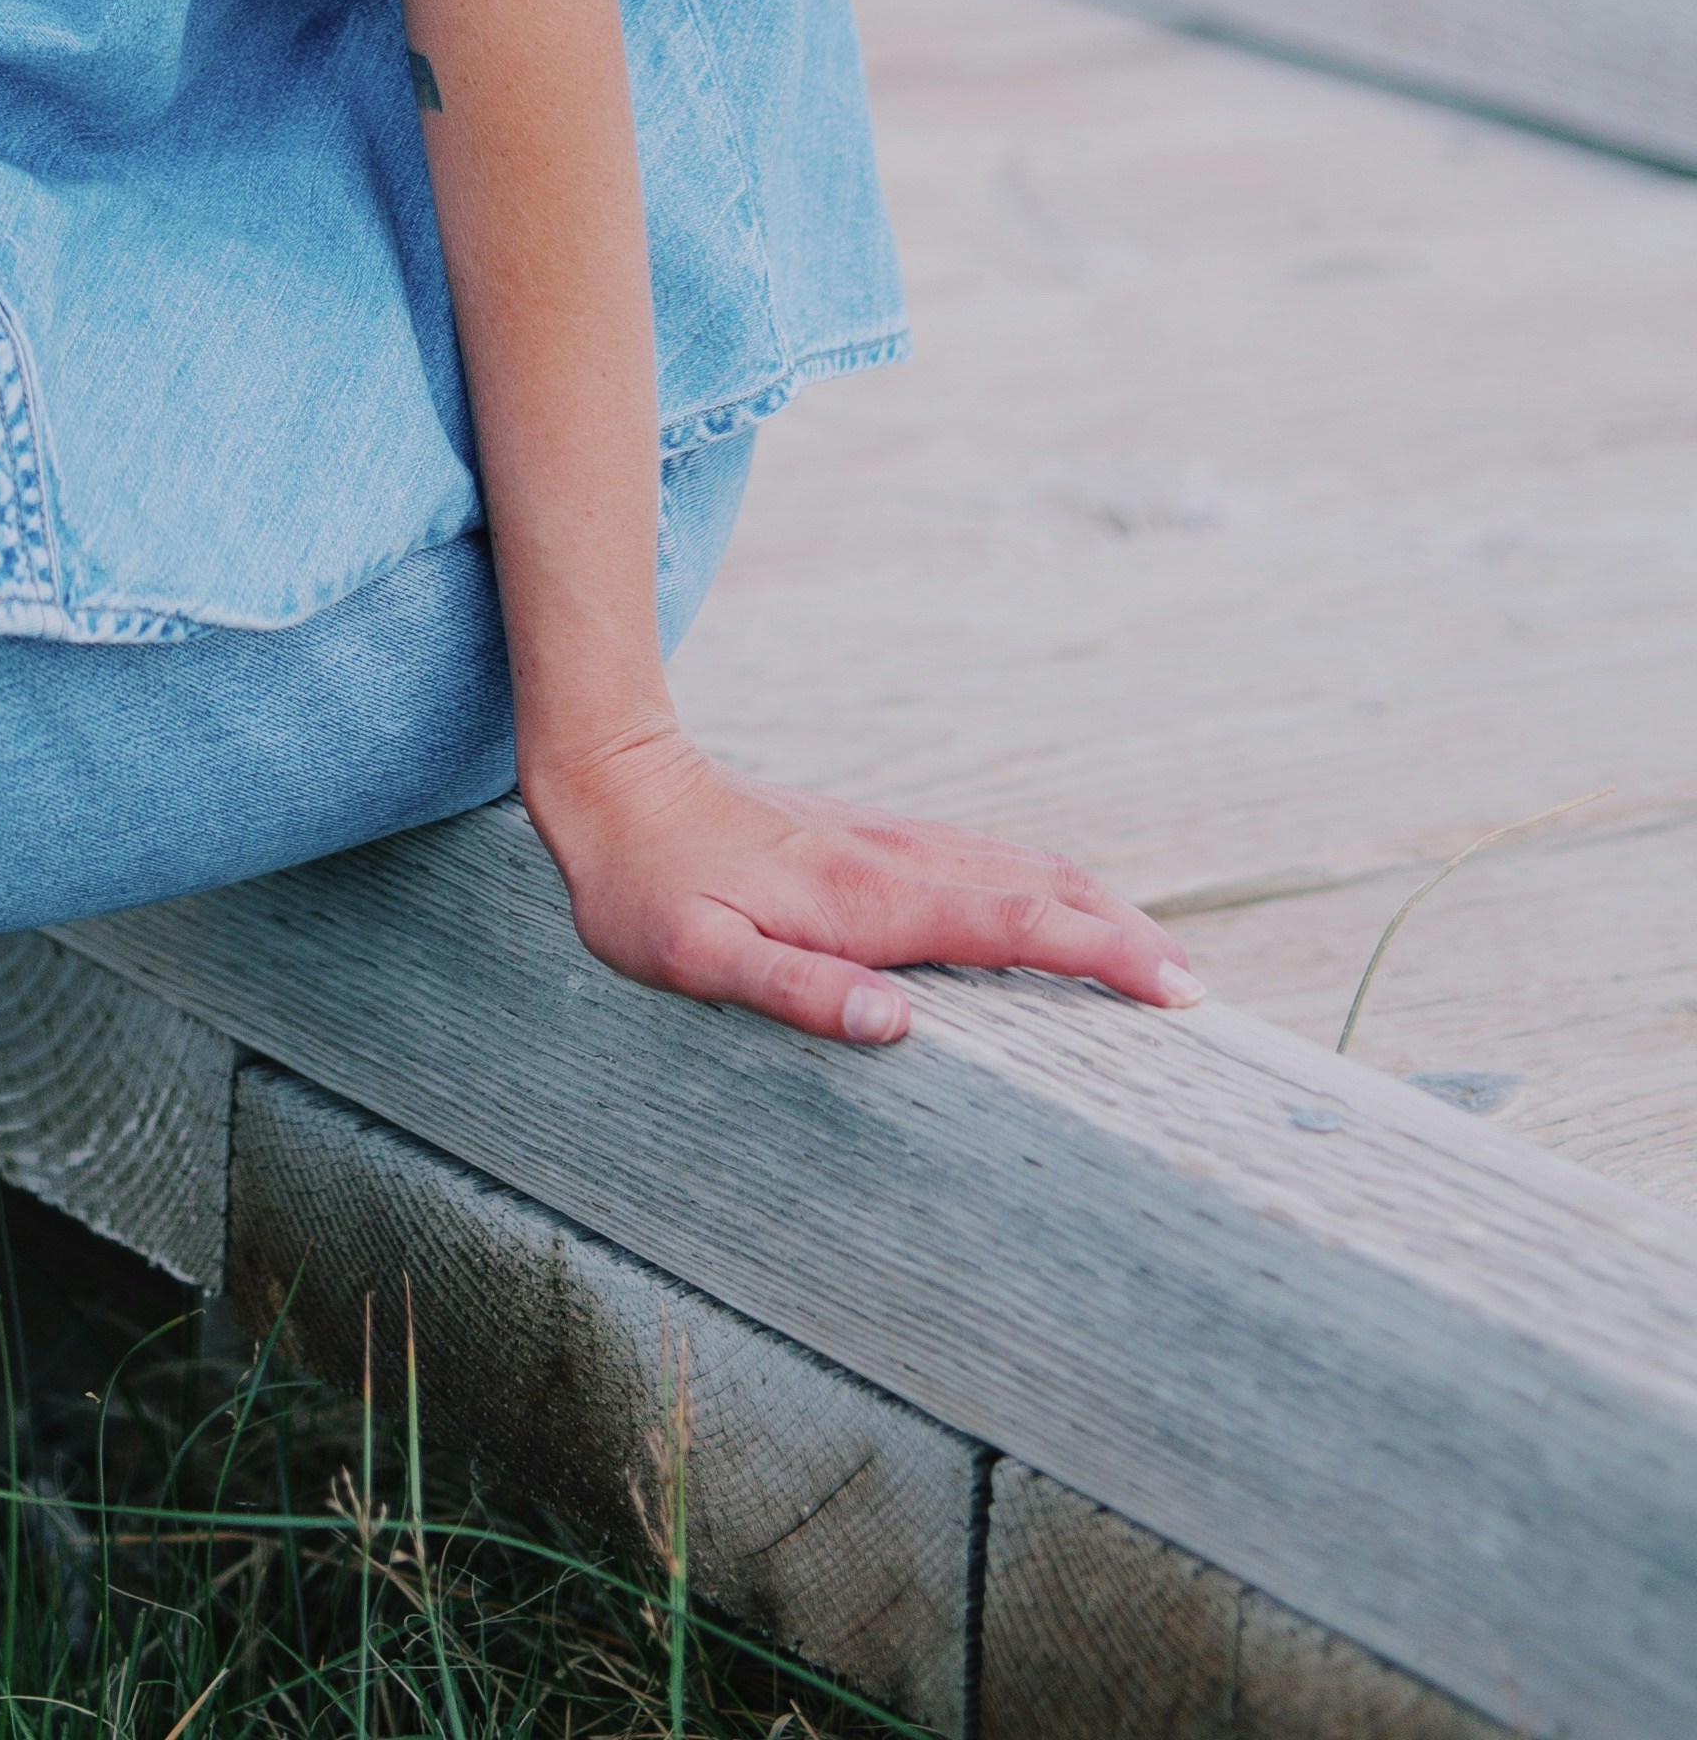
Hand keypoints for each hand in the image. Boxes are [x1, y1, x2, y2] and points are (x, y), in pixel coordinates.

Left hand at [524, 724, 1201, 1047]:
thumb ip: (797, 992)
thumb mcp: (698, 958)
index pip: (1013, 924)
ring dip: (1096, 909)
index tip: (1175, 992)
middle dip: (1126, 936)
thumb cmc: (647, 888)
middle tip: (1198, 998)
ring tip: (1158, 964)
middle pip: (1041, 886)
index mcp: (868, 898)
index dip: (1100, 955)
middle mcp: (895, 859)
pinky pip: (986, 862)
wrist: (614, 783)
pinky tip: (1062, 916)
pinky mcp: (876, 841)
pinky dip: (1048, 890)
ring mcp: (891, 842)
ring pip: (1020, 865)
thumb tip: (900, 1028)